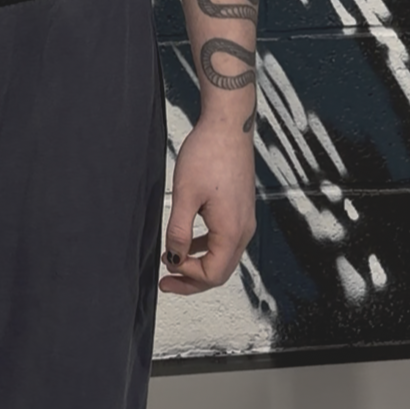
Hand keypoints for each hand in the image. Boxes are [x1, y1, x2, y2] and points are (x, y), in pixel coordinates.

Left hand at [159, 114, 255, 295]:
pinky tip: (188, 242)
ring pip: (222, 256)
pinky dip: (205, 247)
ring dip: (198, 264)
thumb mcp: (185, 195)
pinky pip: (224, 239)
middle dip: (192, 280)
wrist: (228, 126)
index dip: (187, 278)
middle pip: (220, 271)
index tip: (165, 270)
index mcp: (231, 231)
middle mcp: (243, 230)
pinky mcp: (239, 209)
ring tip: (173, 264)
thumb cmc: (209, 154)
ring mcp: (244, 220)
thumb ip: (179, 231)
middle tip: (166, 282)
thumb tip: (174, 257)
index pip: (212, 274)